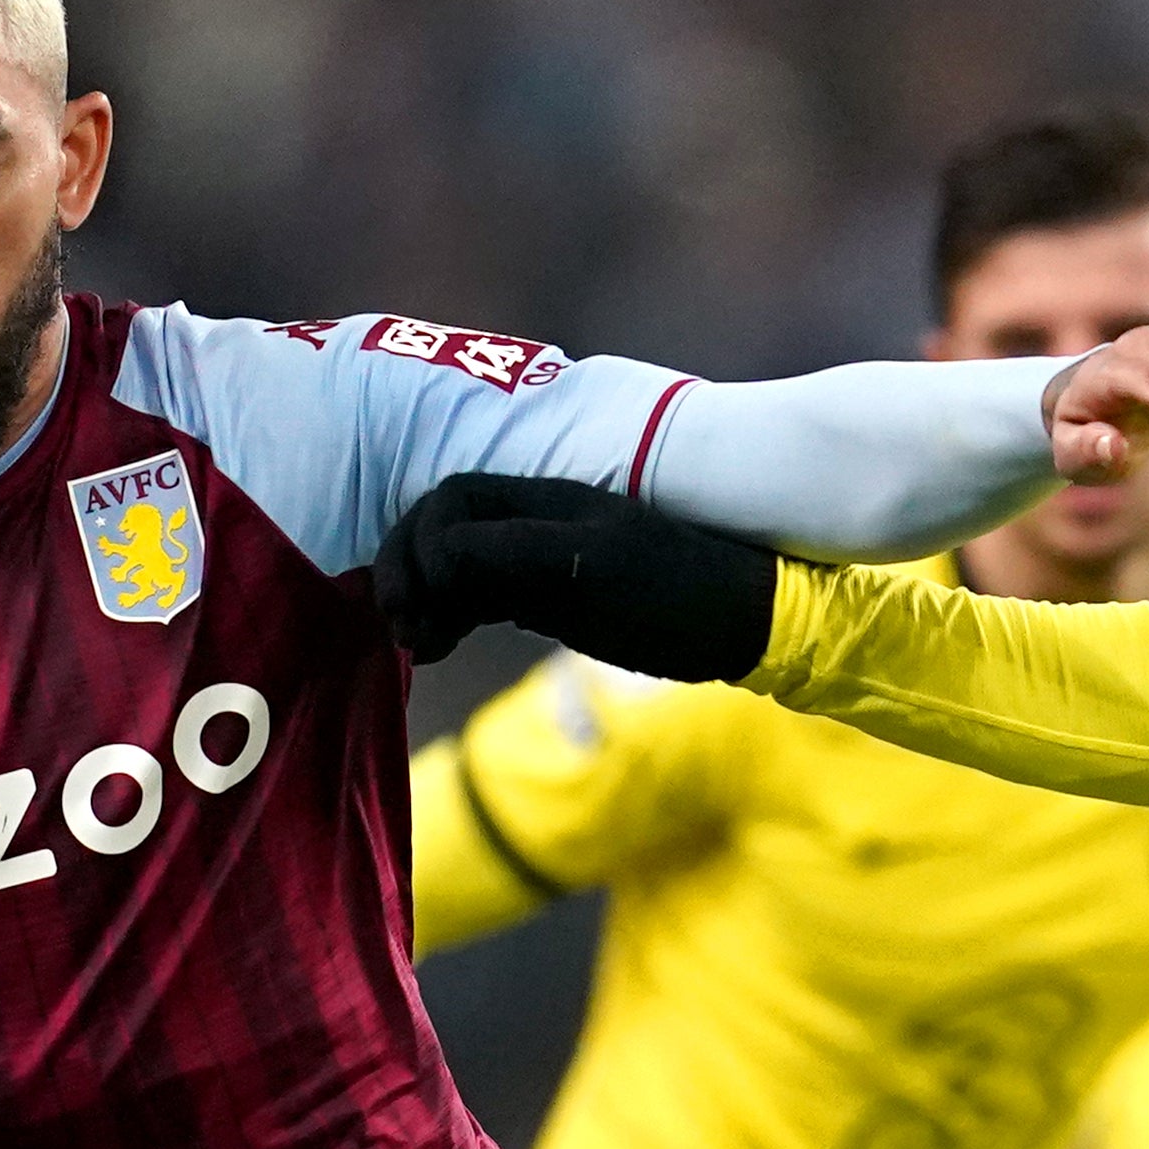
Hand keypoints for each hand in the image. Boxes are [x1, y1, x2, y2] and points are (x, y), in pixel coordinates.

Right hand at [374, 474, 778, 674]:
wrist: (746, 622)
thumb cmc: (677, 600)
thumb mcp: (592, 576)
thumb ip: (511, 557)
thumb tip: (439, 558)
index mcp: (544, 502)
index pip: (450, 504)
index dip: (418, 549)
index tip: (420, 607)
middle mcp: (536, 520)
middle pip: (441, 525)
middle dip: (410, 570)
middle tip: (402, 628)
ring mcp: (545, 556)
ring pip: (457, 562)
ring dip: (427, 596)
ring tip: (418, 645)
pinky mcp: (555, 593)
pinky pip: (483, 592)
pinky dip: (454, 614)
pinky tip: (442, 646)